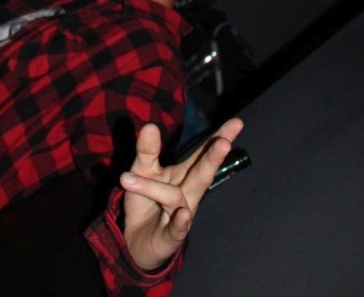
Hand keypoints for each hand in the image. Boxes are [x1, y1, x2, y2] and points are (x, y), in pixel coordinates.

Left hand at [120, 117, 243, 271]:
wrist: (134, 239)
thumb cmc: (145, 201)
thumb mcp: (142, 170)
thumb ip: (147, 150)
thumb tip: (151, 126)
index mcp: (184, 175)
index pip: (202, 155)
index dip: (218, 139)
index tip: (237, 123)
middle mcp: (188, 194)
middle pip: (202, 175)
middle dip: (212, 159)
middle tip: (224, 143)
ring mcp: (182, 216)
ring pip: (175, 198)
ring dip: (154, 188)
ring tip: (126, 178)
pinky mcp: (171, 237)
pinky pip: (177, 229)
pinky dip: (180, 223)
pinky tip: (183, 214)